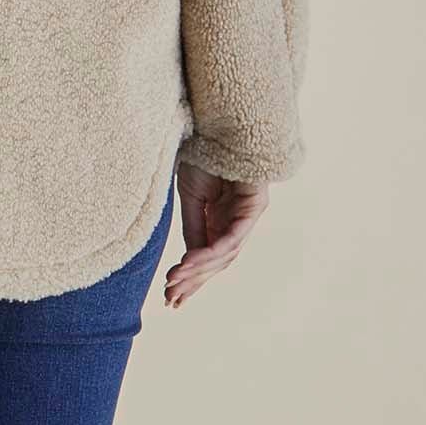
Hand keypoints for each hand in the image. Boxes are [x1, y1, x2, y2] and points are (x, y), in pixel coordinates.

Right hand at [163, 162, 268, 308]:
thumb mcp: (191, 197)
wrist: (219, 127)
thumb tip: (189, 262)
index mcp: (221, 221)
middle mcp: (236, 223)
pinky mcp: (254, 208)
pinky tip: (190, 261)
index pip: (208, 256)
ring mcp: (247, 217)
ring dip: (198, 270)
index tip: (170, 296)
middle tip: (170, 297)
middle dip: (193, 281)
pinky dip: (210, 252)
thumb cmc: (204, 157)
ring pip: (224, 255)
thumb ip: (193, 228)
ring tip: (175, 280)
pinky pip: (231, 237)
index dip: (190, 278)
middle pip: (217, 262)